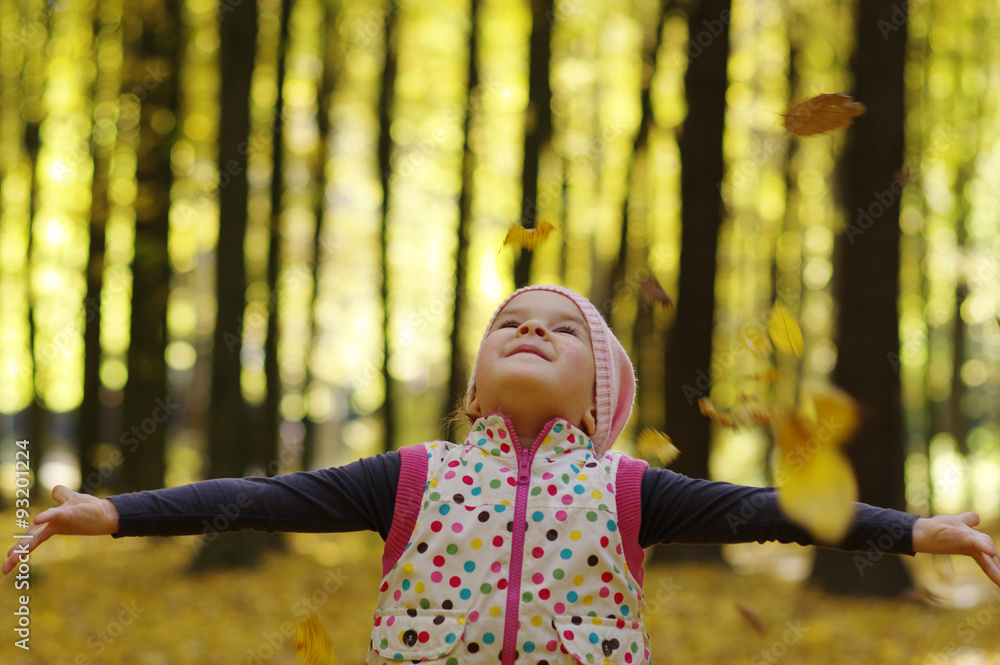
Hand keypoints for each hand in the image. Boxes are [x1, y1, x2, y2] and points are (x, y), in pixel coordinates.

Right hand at [3, 485, 119, 575]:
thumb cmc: (90, 508)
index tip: (7, 557)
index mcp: (50, 523)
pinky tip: (38, 519)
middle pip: (32, 538)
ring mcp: (61, 520)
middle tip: (5, 569)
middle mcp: (54, 524)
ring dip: (25, 546)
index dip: (20, 546)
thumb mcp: (72, 499)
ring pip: (39, 534)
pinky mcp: (70, 513)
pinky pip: (56, 513)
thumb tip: (55, 489)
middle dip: (18, 552)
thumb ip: (62, 495)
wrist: (108, 512)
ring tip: (12, 560)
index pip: (32, 535)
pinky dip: (47, 515)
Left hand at [912, 512, 999, 587]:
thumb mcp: (956, 522)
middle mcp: (973, 543)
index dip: (998, 565)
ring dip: (996, 569)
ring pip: (987, 554)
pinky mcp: (961, 537)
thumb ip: (968, 520)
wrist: (920, 531)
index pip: (991, 553)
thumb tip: (977, 519)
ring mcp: (967, 541)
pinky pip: (976, 542)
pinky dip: (984, 546)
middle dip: (999, 570)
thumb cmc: (937, 528)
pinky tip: (990, 551)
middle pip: (992, 557)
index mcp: (975, 541)